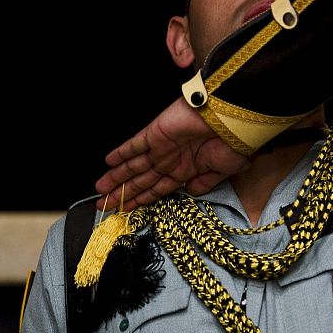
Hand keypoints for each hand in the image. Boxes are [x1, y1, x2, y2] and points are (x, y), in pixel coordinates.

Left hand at [95, 97, 248, 210]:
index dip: (140, 200)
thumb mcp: (221, 172)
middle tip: (103, 206)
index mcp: (185, 171)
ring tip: (99, 190)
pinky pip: (134, 145)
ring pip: (133, 166)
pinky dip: (121, 153)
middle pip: (141, 181)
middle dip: (122, 193)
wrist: (232, 122)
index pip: (156, 189)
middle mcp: (170, 161)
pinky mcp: (155, 134)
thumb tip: (190, 192)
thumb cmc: (232, 146)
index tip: (125, 210)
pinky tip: (108, 162)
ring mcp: (161, 147)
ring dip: (116, 178)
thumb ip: (204, 184)